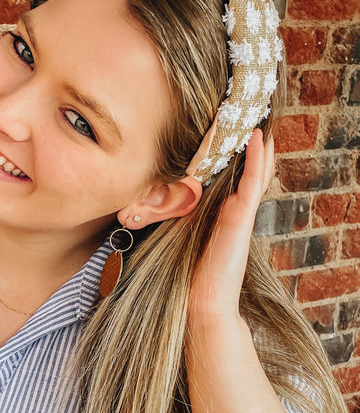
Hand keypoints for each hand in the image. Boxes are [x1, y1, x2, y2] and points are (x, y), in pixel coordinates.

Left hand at [188, 129, 274, 325]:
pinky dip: (255, 158)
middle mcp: (236, 209)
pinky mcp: (242, 217)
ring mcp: (242, 212)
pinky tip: (256, 137)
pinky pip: (253, 181)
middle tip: (252, 111)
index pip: (235, 175)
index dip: (237, 151)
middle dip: (251, 142)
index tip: (232, 126)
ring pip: (256, 169)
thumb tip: (154, 198)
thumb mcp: (182, 235)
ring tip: (258, 114)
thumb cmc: (191, 273)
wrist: (204, 300)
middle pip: (250, 168)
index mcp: (225, 212)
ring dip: (257, 142)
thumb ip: (179, 216)